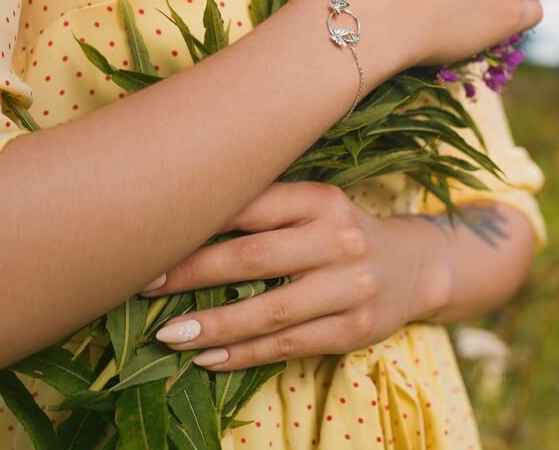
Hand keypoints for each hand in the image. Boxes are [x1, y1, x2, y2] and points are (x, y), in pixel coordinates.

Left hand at [139, 182, 442, 370]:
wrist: (412, 267)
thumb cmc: (340, 233)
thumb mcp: (312, 208)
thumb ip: (262, 210)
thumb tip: (180, 224)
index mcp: (321, 199)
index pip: (250, 206)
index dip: (198, 223)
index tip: (151, 238)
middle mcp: (339, 239)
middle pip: (253, 258)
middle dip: (192, 274)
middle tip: (145, 285)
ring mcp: (350, 286)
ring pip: (269, 310)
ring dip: (213, 325)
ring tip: (169, 334)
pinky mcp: (353, 329)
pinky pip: (288, 345)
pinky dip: (244, 354)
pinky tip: (207, 359)